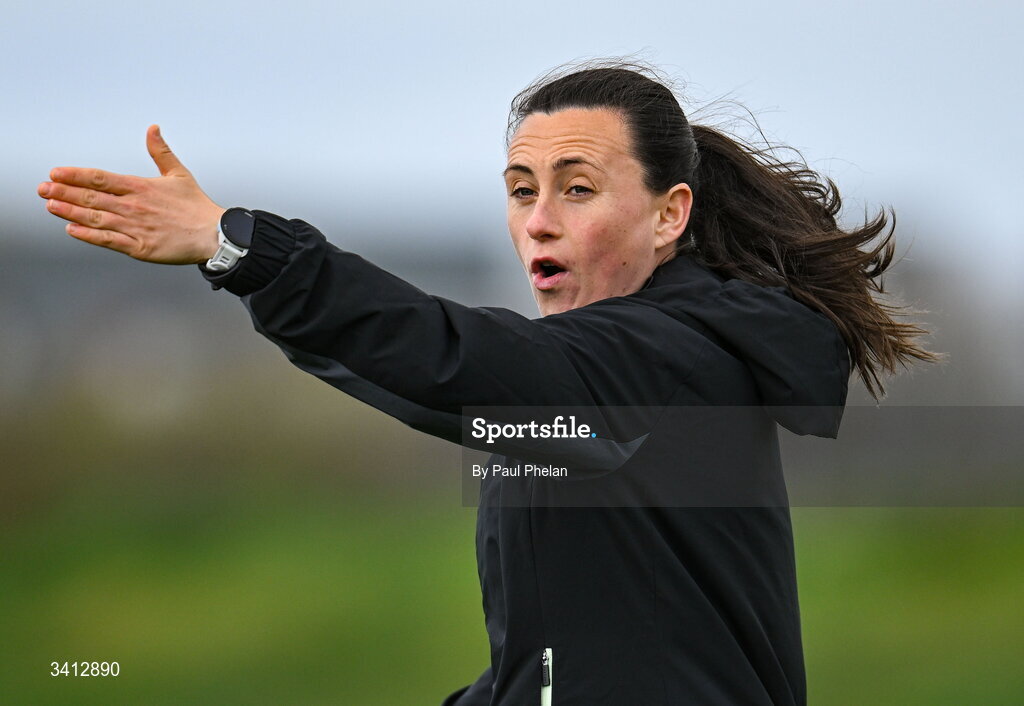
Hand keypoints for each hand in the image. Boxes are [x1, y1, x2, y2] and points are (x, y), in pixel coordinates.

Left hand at [38, 125, 225, 264]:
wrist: (213, 235)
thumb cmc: (197, 207)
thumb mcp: (179, 174)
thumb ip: (160, 151)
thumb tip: (153, 128)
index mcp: (141, 187)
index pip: (100, 178)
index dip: (75, 175)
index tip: (56, 173)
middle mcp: (134, 206)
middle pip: (91, 197)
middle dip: (64, 192)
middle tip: (42, 188)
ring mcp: (135, 227)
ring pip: (95, 218)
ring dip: (70, 211)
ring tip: (50, 205)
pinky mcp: (139, 247)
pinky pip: (108, 240)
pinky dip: (88, 235)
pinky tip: (72, 229)